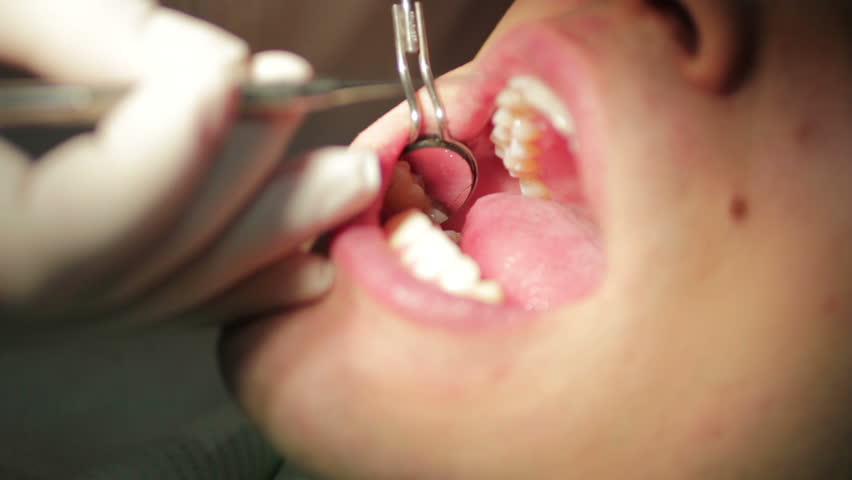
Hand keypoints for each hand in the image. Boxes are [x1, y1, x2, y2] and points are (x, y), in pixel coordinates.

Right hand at [0, 0, 379, 334]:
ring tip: (345, 183)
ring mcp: (24, 297)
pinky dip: (233, 285)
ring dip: (264, 236)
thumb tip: (222, 73)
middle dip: (244, 186)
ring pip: (158, 292)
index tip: (237, 76)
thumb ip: (90, 32)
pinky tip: (304, 271)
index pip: (77, 228)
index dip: (171, 154)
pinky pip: (152, 302)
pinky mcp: (57, 284)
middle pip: (139, 263)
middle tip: (317, 116)